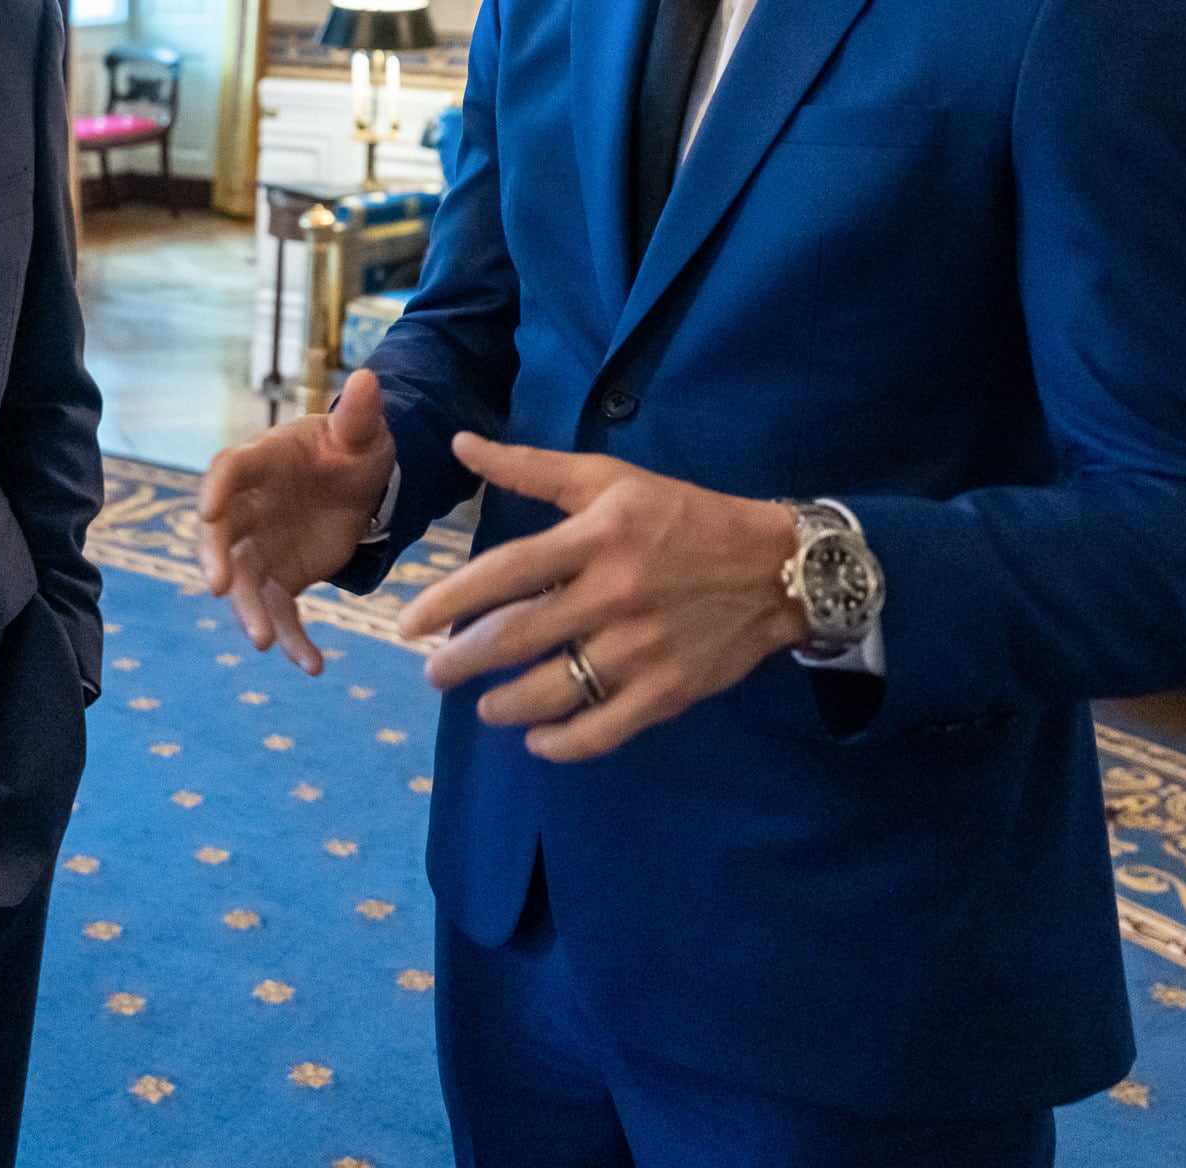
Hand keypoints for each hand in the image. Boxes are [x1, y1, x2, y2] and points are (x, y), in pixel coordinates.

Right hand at [196, 369, 397, 673]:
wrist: (362, 487)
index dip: (216, 489)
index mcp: (260, 461)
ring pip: (244, 583)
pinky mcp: (281, 579)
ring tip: (266, 642)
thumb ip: (360, 413)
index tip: (207, 510)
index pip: (228, 470)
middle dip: (215, 560)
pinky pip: (280, 613)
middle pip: (220, 535)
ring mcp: (259, 547)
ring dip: (249, 613)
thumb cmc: (353, 449)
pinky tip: (313, 666)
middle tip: (220, 586)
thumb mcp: (363, 432)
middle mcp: (248, 507)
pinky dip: (293, 640)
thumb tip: (365, 378)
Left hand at [396, 435, 805, 761]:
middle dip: (460, 661)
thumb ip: (530, 467)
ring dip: (504, 704)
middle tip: (433, 673)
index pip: (503, 572)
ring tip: (482, 704)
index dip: (448, 600)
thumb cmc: (682, 515)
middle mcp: (613, 594)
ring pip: (553, 690)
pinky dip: (563, 742)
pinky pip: (603, 728)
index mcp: (595, 538)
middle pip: (517, 637)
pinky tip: (537, 738)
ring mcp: (641, 648)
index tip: (409, 623)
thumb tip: (463, 444)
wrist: (776, 567)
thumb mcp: (609, 478)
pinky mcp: (668, 691)